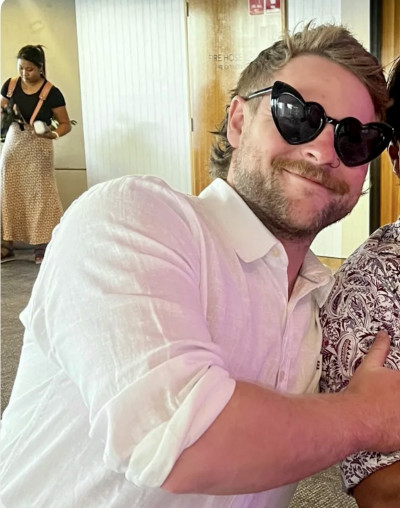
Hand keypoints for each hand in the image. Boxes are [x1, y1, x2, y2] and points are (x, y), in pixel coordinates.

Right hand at [345, 331, 399, 452]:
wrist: (352, 417)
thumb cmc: (361, 393)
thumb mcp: (370, 366)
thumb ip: (379, 349)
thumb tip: (383, 335)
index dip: (398, 385)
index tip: (395, 389)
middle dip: (397, 399)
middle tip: (391, 402)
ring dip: (397, 413)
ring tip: (390, 413)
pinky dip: (397, 430)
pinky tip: (391, 426)